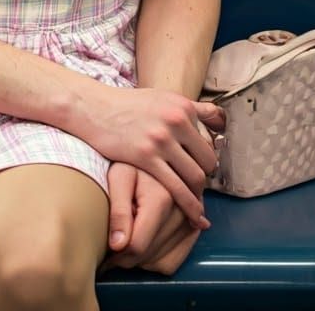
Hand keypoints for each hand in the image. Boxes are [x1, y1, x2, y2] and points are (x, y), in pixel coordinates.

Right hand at [79, 86, 224, 222]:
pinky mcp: (146, 157)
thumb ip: (193, 108)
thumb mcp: (163, 98)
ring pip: (195, 176)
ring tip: (196, 202)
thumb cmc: (128, 105)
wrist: (93, 108)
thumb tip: (221, 120)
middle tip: (198, 188)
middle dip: (206, 178)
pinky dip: (189, 204)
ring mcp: (161, 139)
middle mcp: (176, 120)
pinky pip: (176, 187)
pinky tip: (194, 216)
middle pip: (207, 160)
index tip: (203, 171)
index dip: (208, 159)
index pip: (210, 141)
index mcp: (182, 106)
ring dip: (198, 193)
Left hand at [99, 163, 205, 276]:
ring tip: (129, 242)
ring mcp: (191, 221)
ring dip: (142, 261)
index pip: (137, 245)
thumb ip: (118, 210)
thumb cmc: (130, 160)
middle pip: (150, 256)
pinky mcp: (195, 225)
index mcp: (161, 199)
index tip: (106, 251)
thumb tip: (117, 245)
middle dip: (128, 258)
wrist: (154, 147)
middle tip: (113, 248)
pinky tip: (144, 244)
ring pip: (164, 263)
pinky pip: (176, 260)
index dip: (117, 254)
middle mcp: (182, 212)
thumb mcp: (118, 177)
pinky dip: (158, 260)